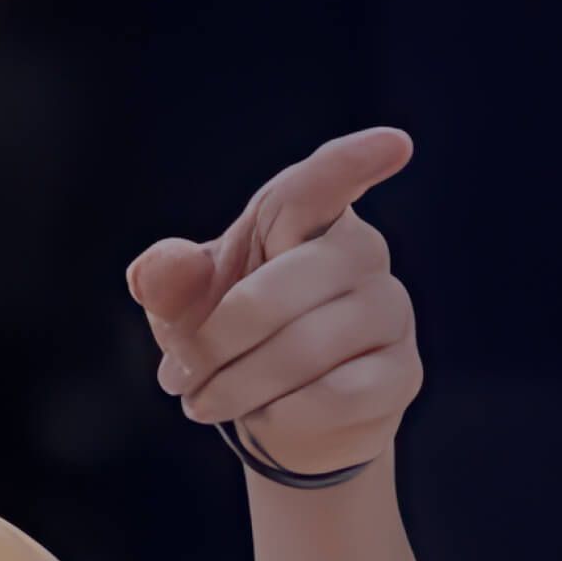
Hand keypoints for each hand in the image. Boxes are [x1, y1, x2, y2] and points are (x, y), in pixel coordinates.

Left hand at [126, 128, 422, 477]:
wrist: (280, 415)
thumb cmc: (234, 338)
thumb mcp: (186, 307)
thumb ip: (169, 280)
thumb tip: (159, 270)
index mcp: (306, 216)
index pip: (327, 181)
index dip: (357, 162)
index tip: (394, 145)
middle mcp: (362, 252)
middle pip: (280, 289)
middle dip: (216, 342)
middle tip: (180, 378)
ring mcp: (391, 311)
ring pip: (306, 348)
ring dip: (238, 386)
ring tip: (208, 401)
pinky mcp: (402, 373)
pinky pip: (337, 394)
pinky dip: (282, 414)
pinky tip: (267, 414)